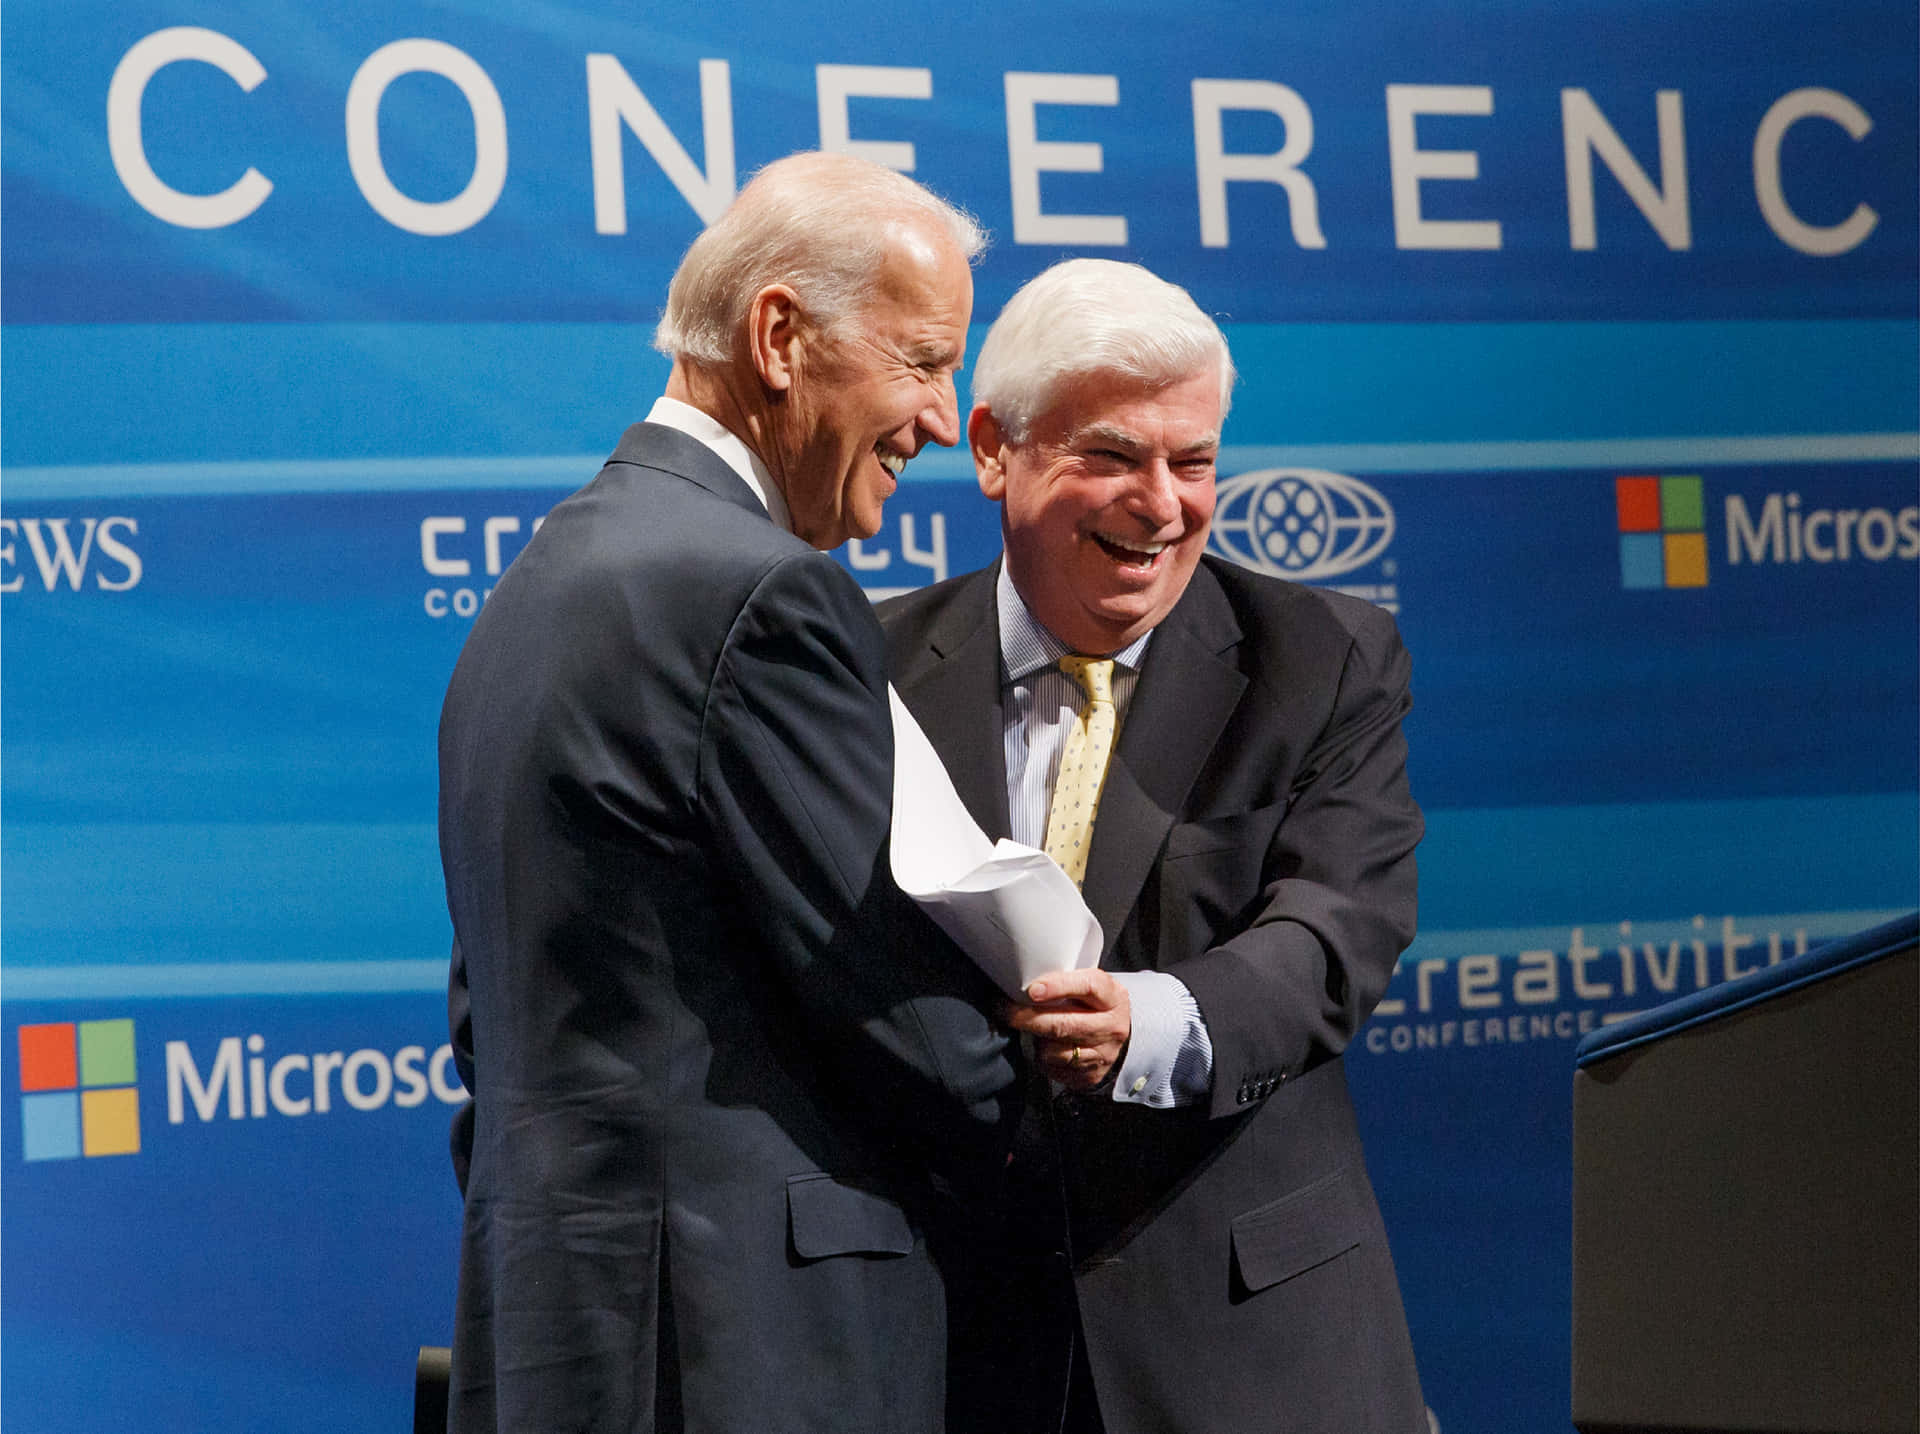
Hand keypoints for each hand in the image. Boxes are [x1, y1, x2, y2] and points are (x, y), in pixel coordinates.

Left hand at [1005, 968, 1130, 1091]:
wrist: (1116, 1038)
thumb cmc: (1095, 1006)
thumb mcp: (1090, 987)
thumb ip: (1066, 981)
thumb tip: (1023, 981)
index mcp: (1113, 997)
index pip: (1088, 986)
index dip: (1059, 986)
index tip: (1032, 990)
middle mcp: (1111, 1027)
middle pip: (1064, 1024)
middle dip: (1028, 1018)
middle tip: (1003, 1010)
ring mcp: (1102, 1054)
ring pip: (1054, 1050)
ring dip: (1035, 1040)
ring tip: (1032, 1029)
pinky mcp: (1090, 1075)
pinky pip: (1053, 1068)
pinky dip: (1042, 1057)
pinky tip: (1044, 1046)